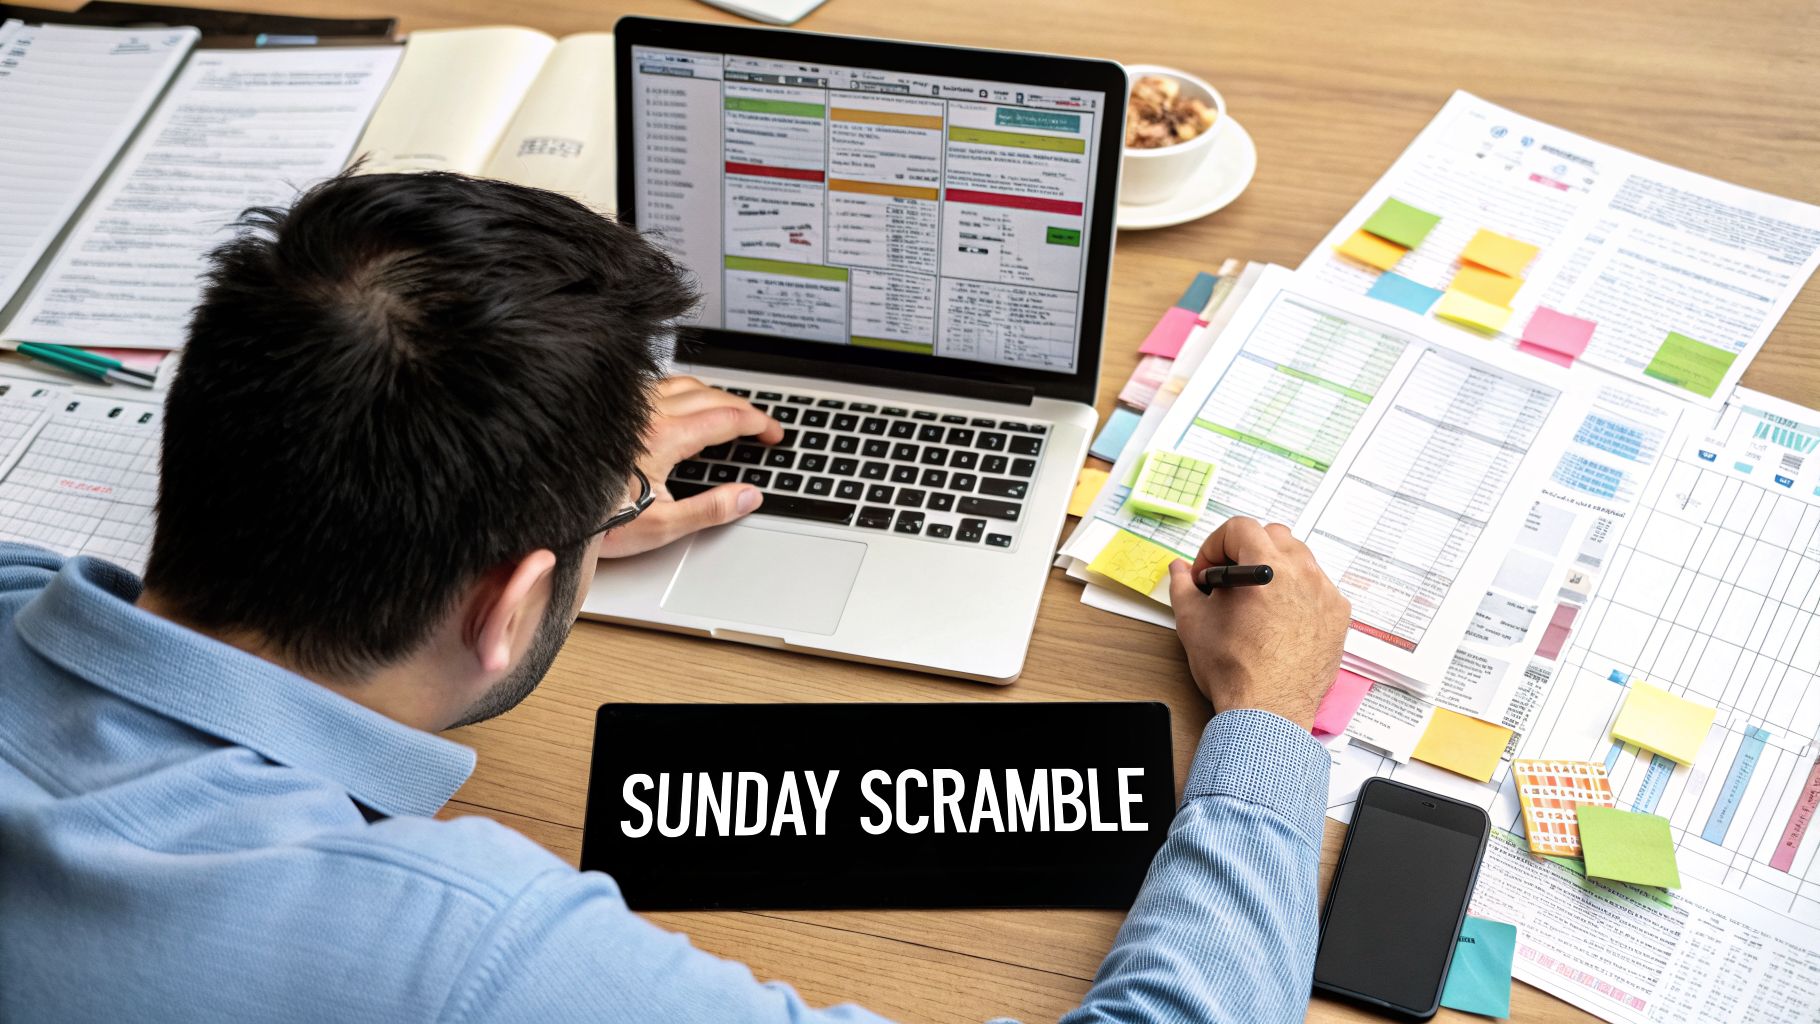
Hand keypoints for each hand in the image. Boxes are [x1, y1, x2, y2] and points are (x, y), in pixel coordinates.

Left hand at [595, 377, 782, 558]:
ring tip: (726, 410)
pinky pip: (654, 387)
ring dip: (711, 394)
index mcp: (664, 438)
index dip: (757, 423)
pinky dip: (679, 391)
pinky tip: (678, 404)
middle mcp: (645, 415)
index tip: (772, 433)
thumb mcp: (661, 526)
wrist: (544, 511)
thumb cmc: (593, 521)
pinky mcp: (608, 412)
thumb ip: (711, 509)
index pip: (726, 418)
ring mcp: (626, 409)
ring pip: (681, 384)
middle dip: (742, 407)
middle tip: (759, 424)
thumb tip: (747, 497)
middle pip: (709, 395)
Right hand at [1166, 516, 1350, 729]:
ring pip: (1300, 559)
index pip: (1240, 527)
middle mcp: (1302, 574)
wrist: (1267, 710)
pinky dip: (1298, 593)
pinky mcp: (1338, 617)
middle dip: (1246, 550)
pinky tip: (1279, 617)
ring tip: (1255, 599)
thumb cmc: (1235, 670)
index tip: (1208, 570)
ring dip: (1274, 568)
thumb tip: (1180, 571)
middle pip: (1274, 535)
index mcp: (1266, 567)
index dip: (1215, 545)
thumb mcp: (1194, 622)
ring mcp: (1325, 595)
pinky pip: (1318, 588)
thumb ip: (1183, 586)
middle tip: (1229, 579)